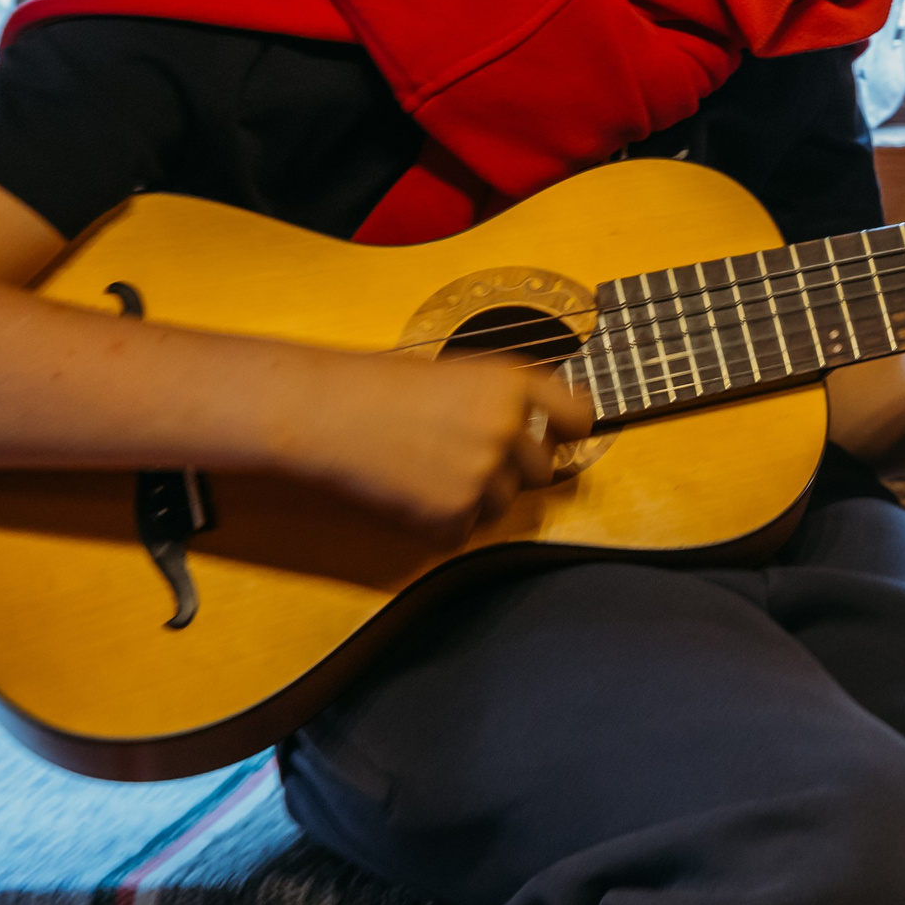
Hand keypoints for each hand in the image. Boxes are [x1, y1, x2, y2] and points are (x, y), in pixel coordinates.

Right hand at [297, 358, 593, 534]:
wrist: (325, 413)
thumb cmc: (378, 386)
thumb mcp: (456, 373)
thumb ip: (503, 399)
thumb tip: (542, 428)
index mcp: (513, 382)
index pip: (579, 415)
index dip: (571, 431)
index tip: (564, 439)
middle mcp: (507, 425)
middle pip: (542, 471)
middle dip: (511, 471)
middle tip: (464, 459)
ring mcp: (482, 471)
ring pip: (503, 504)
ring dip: (473, 498)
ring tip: (423, 468)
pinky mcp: (452, 512)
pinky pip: (462, 531)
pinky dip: (438, 523)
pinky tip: (406, 492)